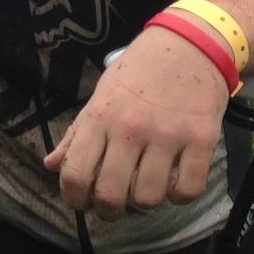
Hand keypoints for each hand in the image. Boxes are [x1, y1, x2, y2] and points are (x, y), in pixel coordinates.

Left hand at [43, 26, 229, 218]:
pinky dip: (179, 196)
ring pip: (148, 198)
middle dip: (108, 210)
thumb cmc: (140, 70)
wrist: (191, 42)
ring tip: (146, 186)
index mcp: (101, 117)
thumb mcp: (101, 96)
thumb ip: (76, 134)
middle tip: (114, 204)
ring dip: (145, 201)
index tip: (82, 202)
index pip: (75, 174)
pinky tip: (174, 182)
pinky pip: (188, 189)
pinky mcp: (201, 139)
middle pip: (110, 195)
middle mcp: (131, 128)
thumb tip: (51, 166)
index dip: (74, 199)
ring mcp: (168, 135)